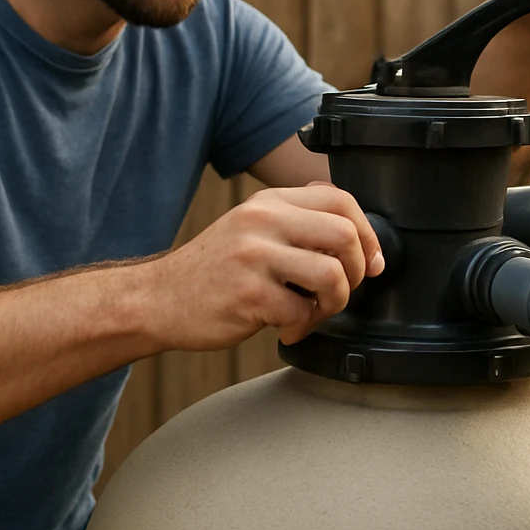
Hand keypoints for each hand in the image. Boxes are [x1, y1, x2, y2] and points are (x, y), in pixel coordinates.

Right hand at [150, 183, 383, 349]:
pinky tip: (286, 329)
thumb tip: (354, 227)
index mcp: (269, 202)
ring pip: (332, 276)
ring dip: (334, 304)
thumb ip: (295, 219)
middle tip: (341, 292)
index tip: (372, 262)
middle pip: (345, 235)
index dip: (369, 234)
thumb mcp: (250, 226)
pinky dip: (303, 328)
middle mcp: (263, 221)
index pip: (340, 200)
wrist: (158, 299)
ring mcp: (255, 256)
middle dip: (358, 272)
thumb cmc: (213, 270)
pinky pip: (302, 313)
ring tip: (313, 312)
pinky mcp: (249, 294)